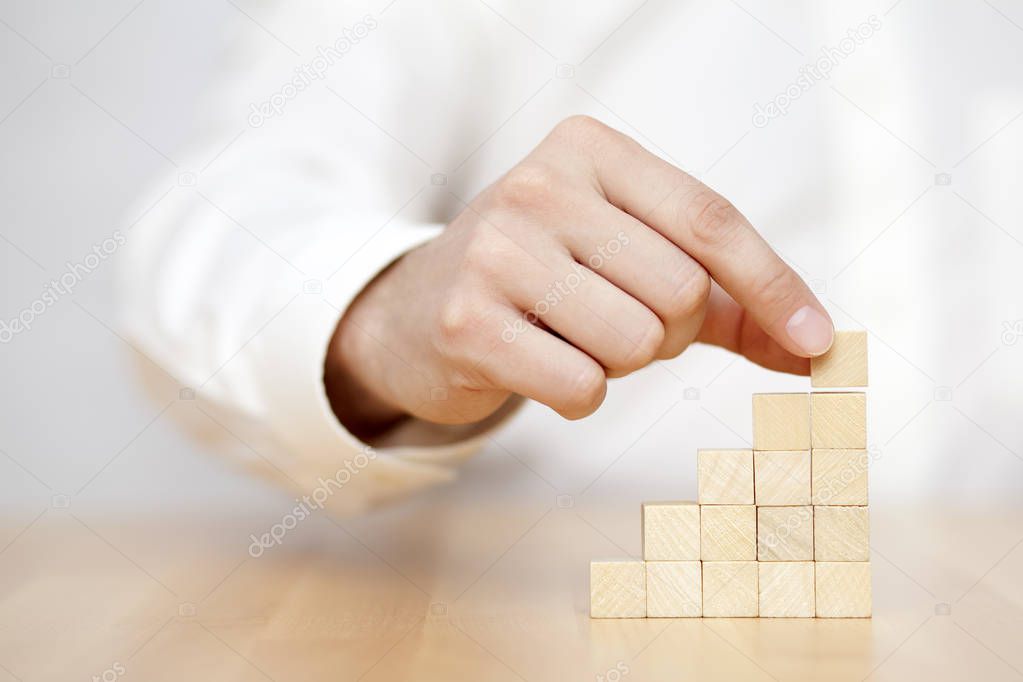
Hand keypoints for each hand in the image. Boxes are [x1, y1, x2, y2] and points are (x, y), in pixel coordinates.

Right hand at [325, 116, 832, 436]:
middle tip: (619, 325)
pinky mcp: (467, 320)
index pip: (710, 220)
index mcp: (589, 150)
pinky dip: (578, 394)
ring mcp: (496, 250)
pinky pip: (583, 387)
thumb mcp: (631, 259)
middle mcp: (538, 185)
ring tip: (573, 338)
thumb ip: (724, 299)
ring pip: (636, 344)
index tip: (817, 342)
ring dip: (621, 363)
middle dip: (668, 334)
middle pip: (679, 294)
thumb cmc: (547, 282)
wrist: (419, 310)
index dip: (773, 285)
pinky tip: (537, 364)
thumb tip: (816, 348)